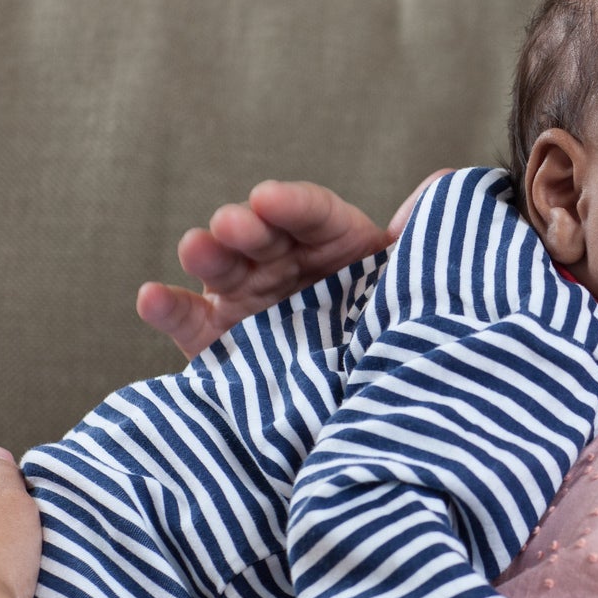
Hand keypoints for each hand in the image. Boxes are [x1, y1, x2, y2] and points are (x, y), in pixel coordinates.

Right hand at [137, 175, 444, 358]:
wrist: (371, 414)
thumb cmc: (395, 336)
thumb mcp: (415, 287)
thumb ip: (421, 242)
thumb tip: (446, 183)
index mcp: (338, 246)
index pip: (314, 215)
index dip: (292, 204)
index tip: (271, 199)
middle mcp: (289, 266)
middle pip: (263, 236)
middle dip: (248, 226)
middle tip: (237, 225)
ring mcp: (251, 302)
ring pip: (223, 268)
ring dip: (208, 252)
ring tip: (198, 246)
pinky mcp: (220, 343)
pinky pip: (189, 322)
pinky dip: (167, 308)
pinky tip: (150, 296)